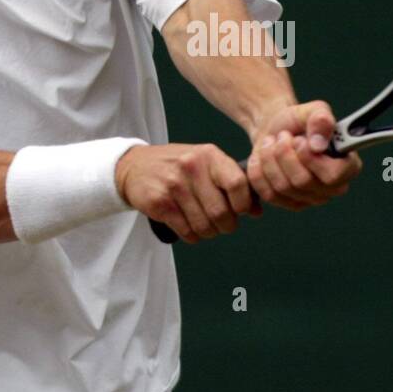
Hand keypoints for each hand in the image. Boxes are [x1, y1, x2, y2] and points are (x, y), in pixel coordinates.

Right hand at [115, 143, 261, 243]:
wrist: (135, 166)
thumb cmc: (178, 166)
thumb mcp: (206, 164)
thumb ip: (232, 182)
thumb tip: (257, 211)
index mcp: (210, 155)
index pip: (238, 184)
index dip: (243, 204)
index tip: (239, 211)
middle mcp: (192, 167)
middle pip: (221, 212)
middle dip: (226, 225)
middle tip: (222, 224)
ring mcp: (174, 185)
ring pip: (204, 225)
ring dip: (208, 232)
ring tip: (205, 225)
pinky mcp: (160, 202)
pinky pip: (187, 231)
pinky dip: (192, 236)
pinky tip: (189, 227)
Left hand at [246, 100, 362, 210]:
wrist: (276, 130)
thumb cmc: (299, 121)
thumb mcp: (313, 109)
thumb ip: (321, 120)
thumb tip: (318, 145)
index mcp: (348, 166)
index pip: (332, 175)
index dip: (310, 158)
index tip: (299, 140)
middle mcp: (333, 188)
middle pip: (302, 182)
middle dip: (284, 154)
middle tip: (282, 136)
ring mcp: (311, 199)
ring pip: (283, 187)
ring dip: (270, 158)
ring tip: (271, 142)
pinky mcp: (288, 203)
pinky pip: (268, 193)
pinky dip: (259, 171)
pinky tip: (262, 156)